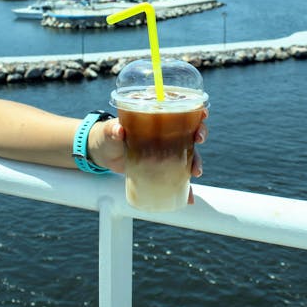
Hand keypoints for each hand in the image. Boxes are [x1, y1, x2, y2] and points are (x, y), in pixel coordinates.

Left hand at [89, 110, 208, 199]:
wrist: (104, 153)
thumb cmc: (109, 134)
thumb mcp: (110, 130)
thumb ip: (114, 130)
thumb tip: (119, 130)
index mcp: (158, 117)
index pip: (182, 109)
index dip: (196, 110)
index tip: (202, 113)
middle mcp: (167, 132)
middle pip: (191, 130)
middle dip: (200, 134)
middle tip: (198, 140)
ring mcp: (166, 149)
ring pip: (189, 154)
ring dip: (196, 162)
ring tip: (195, 172)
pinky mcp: (162, 165)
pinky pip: (178, 176)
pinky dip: (185, 188)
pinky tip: (188, 197)